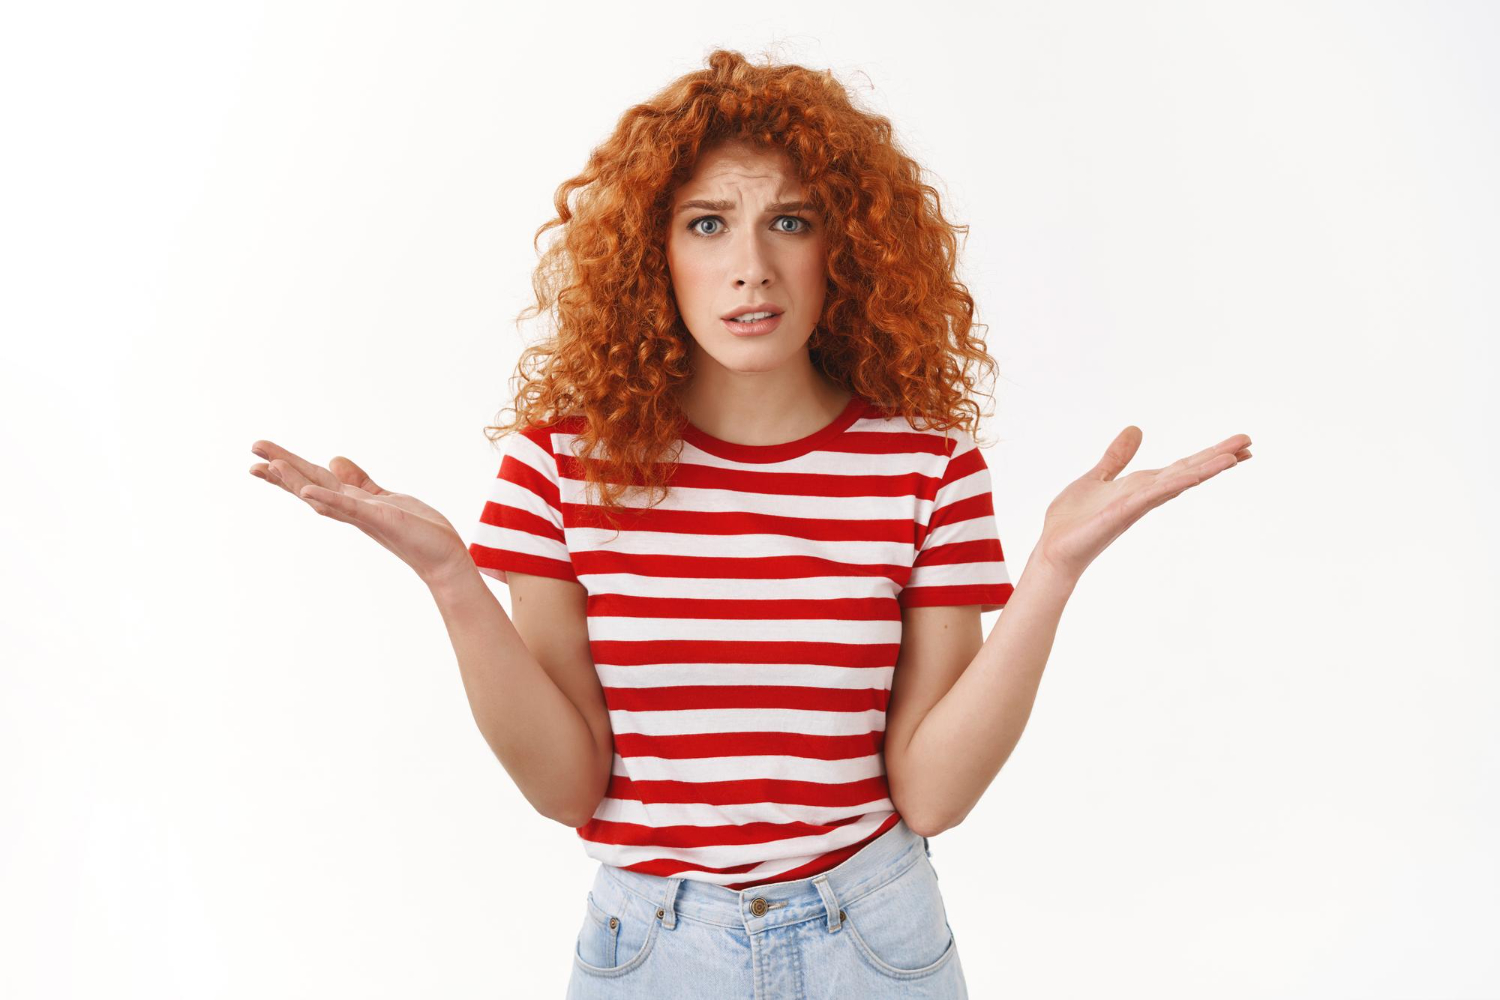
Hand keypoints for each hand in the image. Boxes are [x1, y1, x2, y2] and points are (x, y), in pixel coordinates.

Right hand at [249, 439, 472, 586]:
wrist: (443, 558)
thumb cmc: (417, 531)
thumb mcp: (385, 498)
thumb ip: (359, 481)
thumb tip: (333, 459)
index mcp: (352, 503)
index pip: (314, 481)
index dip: (289, 469)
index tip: (263, 456)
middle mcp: (352, 511)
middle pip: (310, 486)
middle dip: (282, 469)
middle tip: (253, 449)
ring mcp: (364, 516)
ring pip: (322, 496)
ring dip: (296, 482)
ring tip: (271, 465)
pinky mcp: (380, 519)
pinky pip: (350, 508)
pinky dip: (328, 499)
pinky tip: (308, 490)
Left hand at [1034, 426, 1251, 579]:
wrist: (1054, 549)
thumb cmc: (1073, 521)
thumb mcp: (1097, 477)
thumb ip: (1117, 457)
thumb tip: (1135, 429)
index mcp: (1141, 486)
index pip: (1183, 467)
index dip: (1209, 455)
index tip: (1238, 444)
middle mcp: (1146, 495)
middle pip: (1189, 472)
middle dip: (1218, 458)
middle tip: (1250, 443)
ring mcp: (1137, 504)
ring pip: (1178, 482)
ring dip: (1206, 470)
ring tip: (1235, 457)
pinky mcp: (1122, 512)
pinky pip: (1151, 495)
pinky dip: (1171, 485)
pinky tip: (1192, 475)